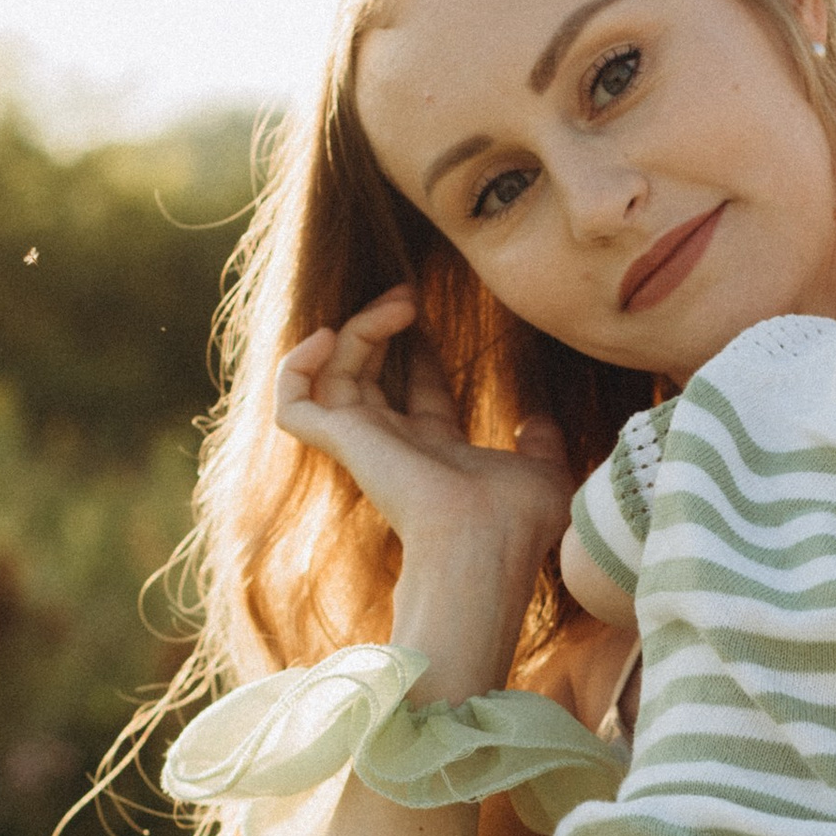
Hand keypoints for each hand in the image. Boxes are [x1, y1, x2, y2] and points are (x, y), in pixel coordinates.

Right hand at [276, 285, 572, 574]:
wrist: (484, 542)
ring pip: (333, 376)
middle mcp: (394, 448)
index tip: (431, 314)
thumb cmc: (516, 521)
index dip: (421, 351)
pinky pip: (292, 403)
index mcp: (436, 453)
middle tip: (410, 293)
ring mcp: (363, 445)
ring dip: (357, 328)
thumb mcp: (543, 470)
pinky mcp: (340, 443)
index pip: (417, 392)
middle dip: (382, 327)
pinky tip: (327, 335)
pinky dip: (296, 366)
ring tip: (399, 302)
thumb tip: (537, 420)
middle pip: (369, 375)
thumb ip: (539, 441)